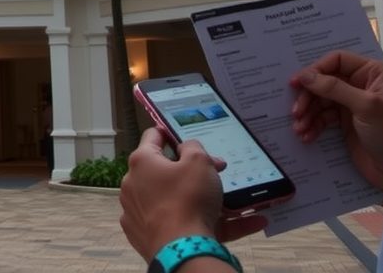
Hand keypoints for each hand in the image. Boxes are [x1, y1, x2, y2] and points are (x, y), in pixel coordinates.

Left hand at [120, 129, 229, 260]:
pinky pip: (181, 223)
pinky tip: (248, 222)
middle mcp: (134, 185)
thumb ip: (194, 147)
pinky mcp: (148, 236)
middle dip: (193, 170)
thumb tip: (186, 148)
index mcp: (142, 162)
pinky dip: (208, 222)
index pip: (153, 137)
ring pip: (175, 200)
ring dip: (202, 199)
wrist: (181, 250)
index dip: (170, 132)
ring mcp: (139, 213)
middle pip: (165, 171)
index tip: (184, 135)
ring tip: (238, 202)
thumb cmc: (188, 199)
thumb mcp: (199, 162)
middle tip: (218, 171)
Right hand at [290, 50, 382, 194]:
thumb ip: (334, 88)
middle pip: (325, 81)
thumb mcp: (365, 106)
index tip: (297, 83)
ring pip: (321, 100)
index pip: (338, 61)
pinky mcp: (345, 122)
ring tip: (299, 128)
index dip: (316, 70)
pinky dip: (313, 125)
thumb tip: (305, 75)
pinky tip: (307, 135)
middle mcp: (362, 84)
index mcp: (373, 73)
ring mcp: (353, 103)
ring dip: (308, 113)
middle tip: (296, 112)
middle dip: (309, 97)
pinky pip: (323, 118)